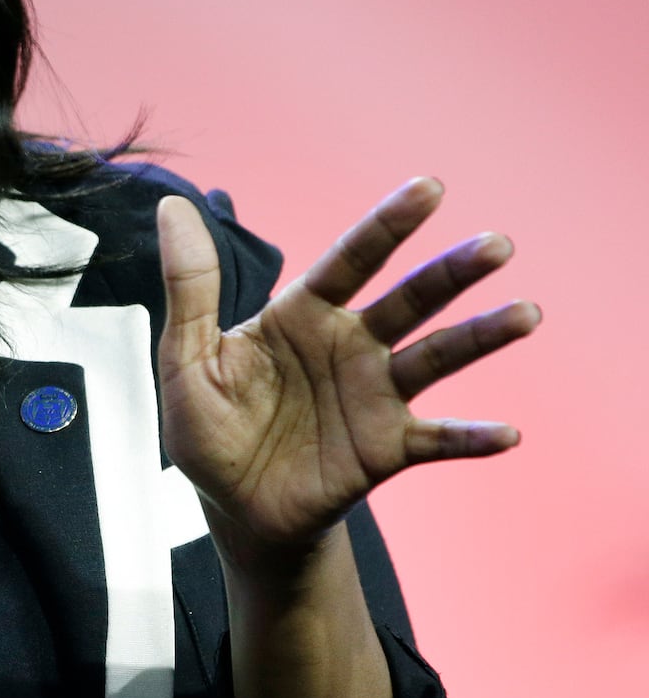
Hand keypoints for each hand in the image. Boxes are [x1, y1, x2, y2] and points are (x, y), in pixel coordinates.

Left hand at [157, 178, 540, 559]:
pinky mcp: (386, 447)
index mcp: (302, 315)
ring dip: (480, 337)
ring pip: (436, 357)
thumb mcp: (186, 356)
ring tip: (524, 314)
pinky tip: (507, 433)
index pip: (350, 260)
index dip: (387, 225)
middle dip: (451, 272)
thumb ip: (190, 284)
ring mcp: (374, 395)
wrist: (233, 509)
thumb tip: (173, 205)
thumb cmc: (209, 428)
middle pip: (408, 300)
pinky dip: (471, 436)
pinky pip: (438, 440)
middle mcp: (350, 345)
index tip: (428, 188)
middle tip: (496, 245)